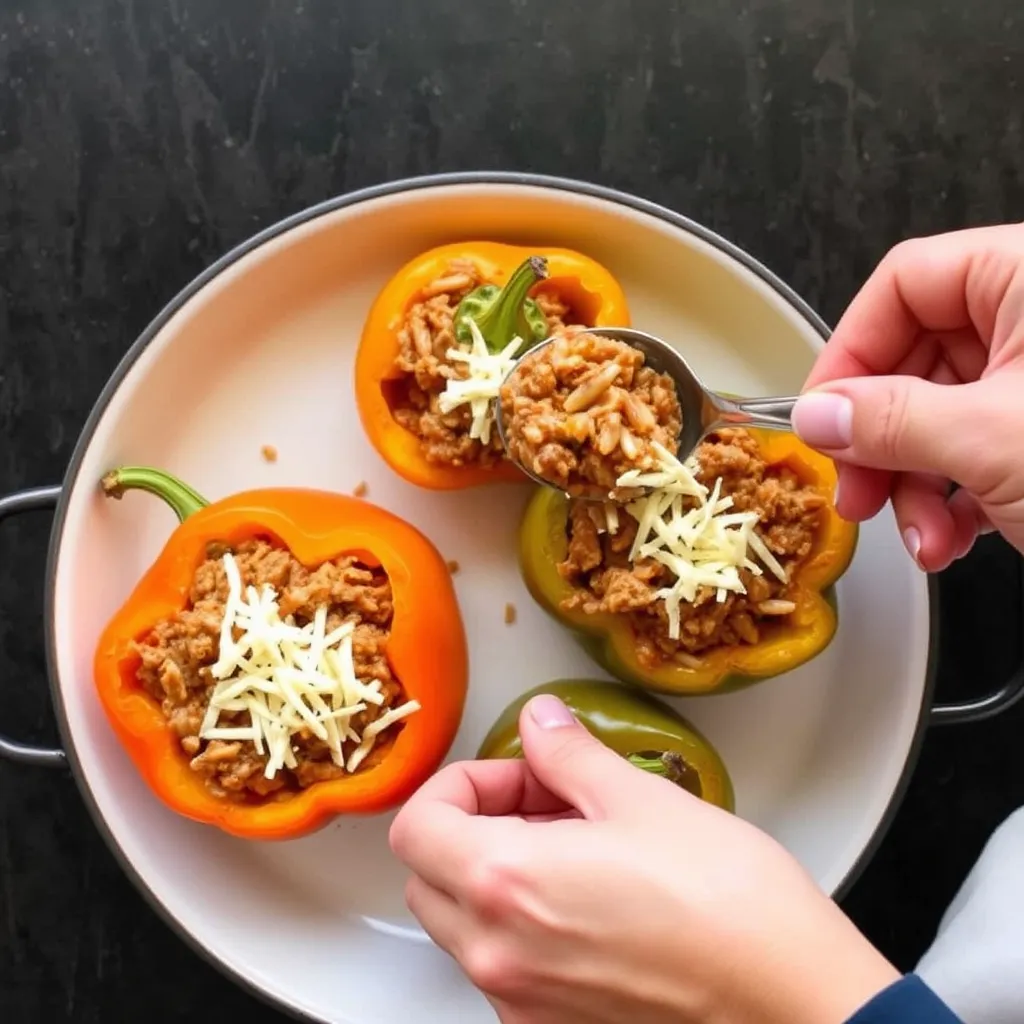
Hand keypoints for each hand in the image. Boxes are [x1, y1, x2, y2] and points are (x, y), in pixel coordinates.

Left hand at [390, 695, 897, 1023]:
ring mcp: (524, 1002)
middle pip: (429, 877)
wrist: (793, 998)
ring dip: (495, 874)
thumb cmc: (729, 902)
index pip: (416, 826)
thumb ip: (568, 754)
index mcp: (507, 882)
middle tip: (541, 801)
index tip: (514, 773)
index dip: (459, 784)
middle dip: (472, 826)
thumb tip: (539, 722)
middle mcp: (499, 953)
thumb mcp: (642, 799)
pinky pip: (505, 968)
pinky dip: (522, 926)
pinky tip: (589, 899)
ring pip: (463, 925)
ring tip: (574, 846)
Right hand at [791, 224, 1023, 571]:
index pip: (905, 283)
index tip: (823, 417)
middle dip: (882, 442)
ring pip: (940, 415)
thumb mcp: (991, 440)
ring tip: (921, 539)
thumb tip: (814, 416)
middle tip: (858, 495)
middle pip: (914, 359)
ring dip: (914, 487)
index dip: (851, 349)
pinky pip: (976, 448)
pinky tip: (952, 542)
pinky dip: (955, 500)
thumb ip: (891, 421)